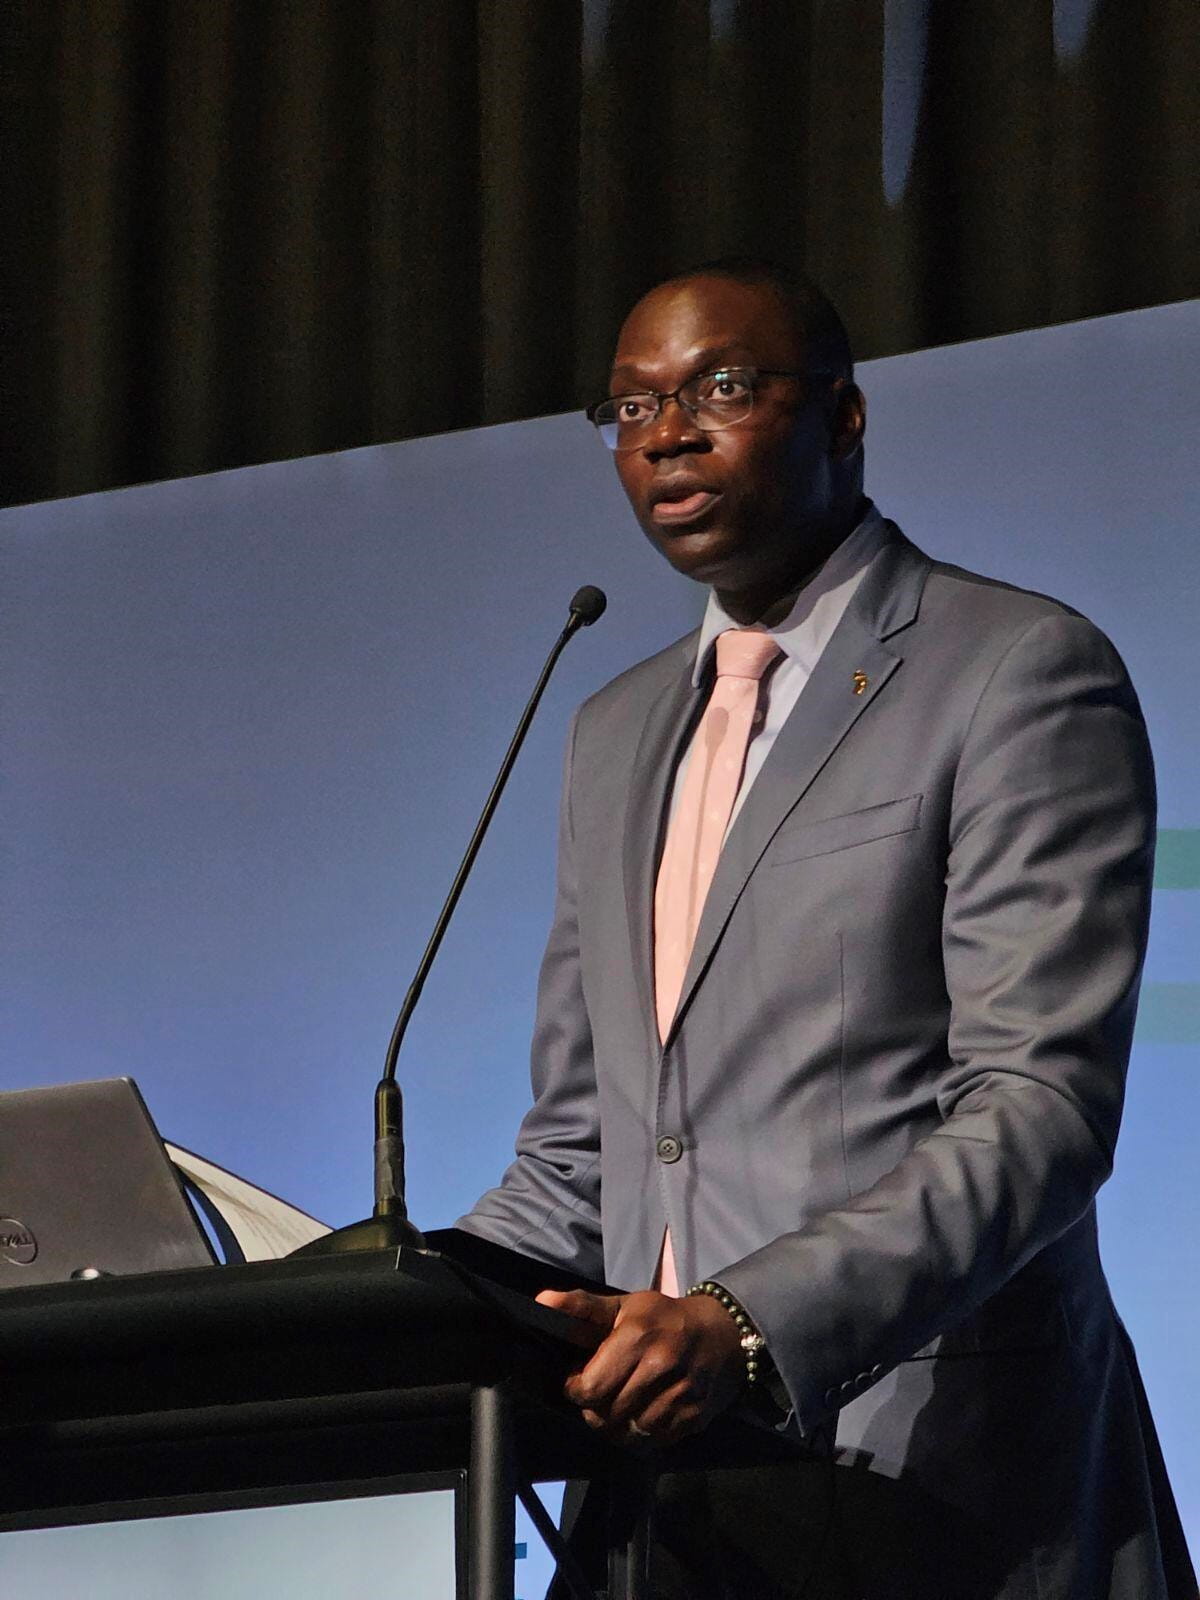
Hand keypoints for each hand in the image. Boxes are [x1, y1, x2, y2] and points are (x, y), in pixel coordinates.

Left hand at [535, 1287, 744, 1447]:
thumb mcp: (624, 1306)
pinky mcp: (694, 1416)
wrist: (724, 1334)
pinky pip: (654, 1441)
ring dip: (618, 1426)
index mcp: (637, 1336)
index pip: (591, 1387)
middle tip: (599, 1396)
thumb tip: (543, 1301)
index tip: (579, 1381)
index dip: (576, 1389)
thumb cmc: (664, 1319)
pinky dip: (642, 1434)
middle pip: (607, 1414)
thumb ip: (582, 1307)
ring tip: (619, 1407)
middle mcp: (660, 1366)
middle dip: (595, 1410)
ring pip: (629, 1433)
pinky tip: (642, 1414)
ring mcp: (680, 1393)